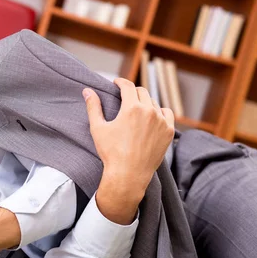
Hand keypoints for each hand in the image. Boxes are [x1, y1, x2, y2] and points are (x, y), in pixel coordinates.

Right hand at [83, 78, 174, 222]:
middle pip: (142, 92)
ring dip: (145, 102)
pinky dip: (160, 112)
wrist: (128, 175)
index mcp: (132, 108)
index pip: (128, 86)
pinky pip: (167, 114)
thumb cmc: (111, 153)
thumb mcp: (98, 128)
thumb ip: (93, 107)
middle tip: (125, 96)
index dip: (121, 82)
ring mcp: (162, 121)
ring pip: (154, 103)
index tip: (117, 83)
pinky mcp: (169, 132)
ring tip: (137, 109)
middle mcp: (149, 111)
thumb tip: (87, 91)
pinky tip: (152, 117)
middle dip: (132, 92)